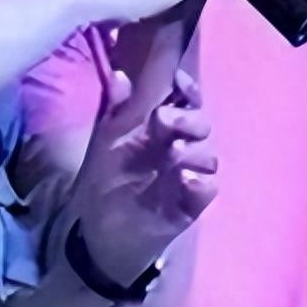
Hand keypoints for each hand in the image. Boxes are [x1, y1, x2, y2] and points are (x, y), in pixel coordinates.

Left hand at [66, 66, 217, 284]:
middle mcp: (178, 149)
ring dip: (194, 150)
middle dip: (189, 119)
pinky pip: (207, 190)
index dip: (188, 90)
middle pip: (201, 125)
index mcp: (159, 130)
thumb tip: (119, 74)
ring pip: (208, 156)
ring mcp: (186, 177)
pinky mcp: (189, 205)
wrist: (97, 232)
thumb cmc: (104, 181)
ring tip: (172, 155)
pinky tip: (184, 181)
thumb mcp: (104, 141)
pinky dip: (200, 183)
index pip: (185, 103)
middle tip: (164, 121)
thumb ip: (114, 108)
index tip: (179, 81)